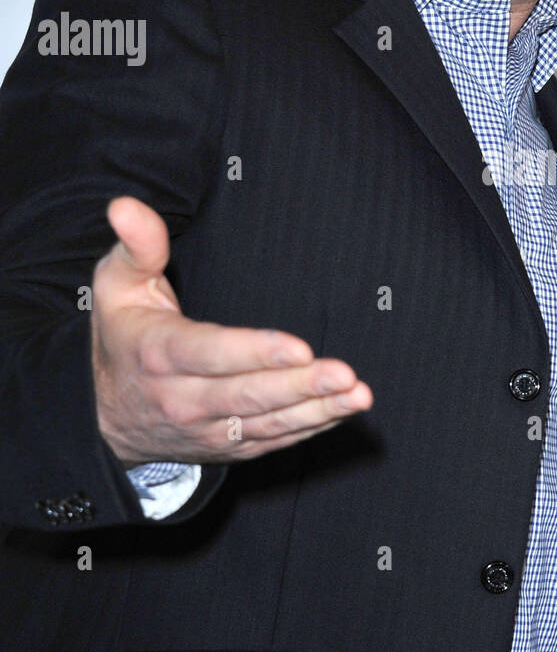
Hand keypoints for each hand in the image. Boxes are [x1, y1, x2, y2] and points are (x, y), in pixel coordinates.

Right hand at [90, 196, 371, 465]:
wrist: (104, 416)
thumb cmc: (123, 335)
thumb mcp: (117, 285)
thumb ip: (137, 245)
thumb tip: (126, 206)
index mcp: (159, 353)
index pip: (210, 353)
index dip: (255, 352)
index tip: (299, 347)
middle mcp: (183, 399)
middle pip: (248, 395)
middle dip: (301, 385)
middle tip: (344, 375)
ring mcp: (208, 429)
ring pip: (268, 422)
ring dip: (317, 410)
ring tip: (357, 395)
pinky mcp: (229, 446)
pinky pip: (274, 439)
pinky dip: (311, 428)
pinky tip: (344, 410)